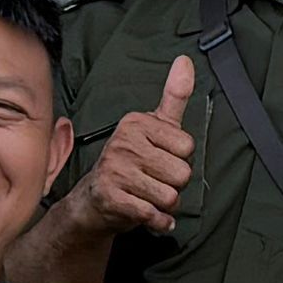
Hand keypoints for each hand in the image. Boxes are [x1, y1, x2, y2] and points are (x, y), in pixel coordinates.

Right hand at [73, 57, 200, 240]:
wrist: (94, 201)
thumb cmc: (130, 163)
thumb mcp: (154, 126)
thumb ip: (174, 97)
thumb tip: (186, 61)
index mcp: (136, 123)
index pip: (187, 147)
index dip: (179, 160)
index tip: (159, 159)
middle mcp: (123, 143)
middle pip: (182, 174)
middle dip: (173, 185)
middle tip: (152, 181)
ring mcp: (114, 170)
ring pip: (170, 196)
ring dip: (165, 204)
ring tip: (147, 196)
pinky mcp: (111, 197)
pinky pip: (154, 214)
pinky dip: (158, 221)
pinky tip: (148, 215)